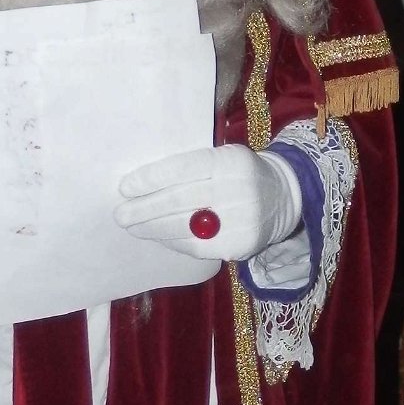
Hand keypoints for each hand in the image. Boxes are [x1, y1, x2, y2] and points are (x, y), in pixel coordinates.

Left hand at [115, 144, 301, 265]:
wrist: (283, 198)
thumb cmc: (239, 174)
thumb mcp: (223, 158)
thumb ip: (191, 168)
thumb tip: (142, 185)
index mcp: (230, 161)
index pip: (182, 169)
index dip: (150, 179)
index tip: (125, 187)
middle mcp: (237, 189)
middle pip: (179, 201)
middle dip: (144, 209)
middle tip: (120, 214)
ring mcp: (240, 221)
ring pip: (184, 227)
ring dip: (153, 228)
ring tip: (133, 226)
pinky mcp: (239, 245)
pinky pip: (196, 246)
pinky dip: (173, 241)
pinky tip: (159, 236)